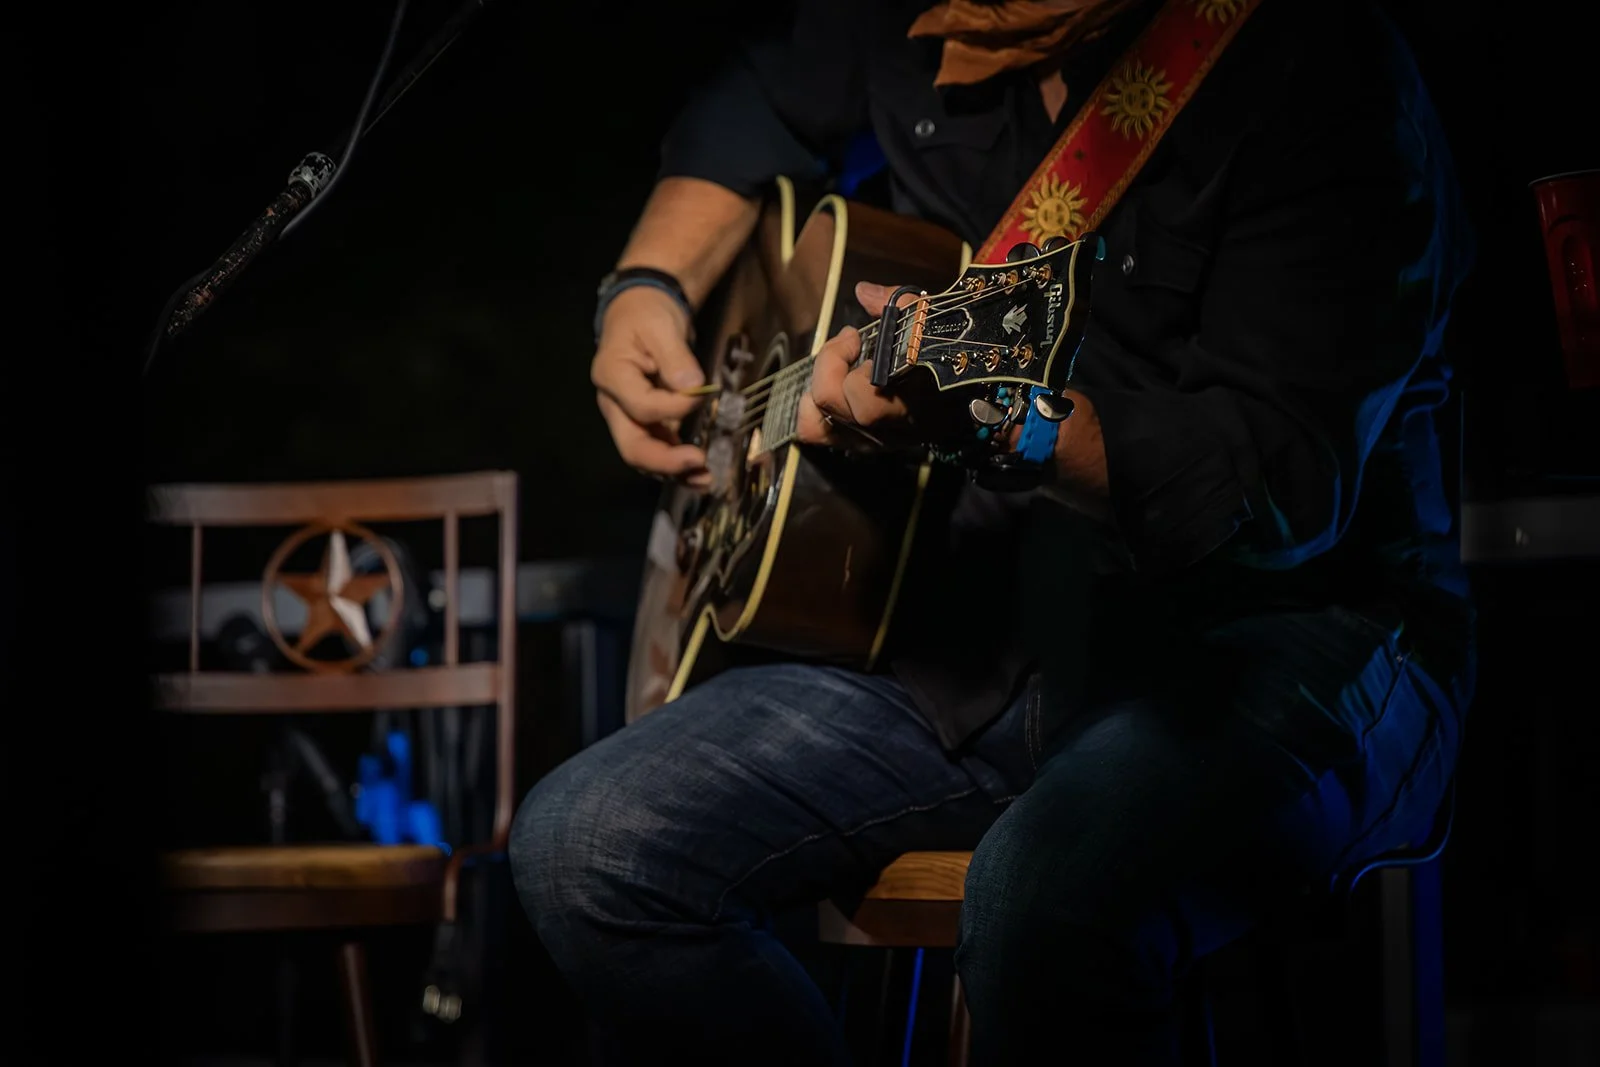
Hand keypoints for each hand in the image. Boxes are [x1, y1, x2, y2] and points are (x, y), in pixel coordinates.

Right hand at [590, 285, 711, 486]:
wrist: (641, 314)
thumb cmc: (647, 316)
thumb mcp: (662, 326)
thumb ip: (676, 357)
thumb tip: (692, 386)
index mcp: (612, 377)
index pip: (641, 407)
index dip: (674, 408)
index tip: (701, 395)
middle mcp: (614, 405)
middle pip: (632, 446)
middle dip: (665, 461)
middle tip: (698, 462)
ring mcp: (628, 418)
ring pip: (645, 456)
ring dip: (674, 472)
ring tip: (706, 479)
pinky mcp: (646, 423)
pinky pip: (658, 449)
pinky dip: (678, 464)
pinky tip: (701, 473)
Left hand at [796, 282, 968, 449]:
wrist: (979, 398)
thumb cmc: (956, 357)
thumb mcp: (935, 322)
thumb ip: (898, 304)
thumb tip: (863, 292)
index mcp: (908, 400)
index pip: (859, 394)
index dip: (843, 360)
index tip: (856, 335)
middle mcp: (887, 428)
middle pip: (830, 404)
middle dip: (827, 365)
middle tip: (846, 344)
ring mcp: (873, 441)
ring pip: (816, 426)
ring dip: (815, 392)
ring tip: (832, 370)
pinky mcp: (863, 444)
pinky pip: (820, 435)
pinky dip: (814, 411)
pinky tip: (831, 388)